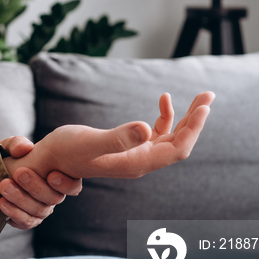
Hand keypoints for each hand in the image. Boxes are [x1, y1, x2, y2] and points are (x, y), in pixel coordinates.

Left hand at [0, 137, 81, 229]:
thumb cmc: (8, 157)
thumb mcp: (10, 146)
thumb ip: (17, 144)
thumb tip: (25, 148)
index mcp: (57, 175)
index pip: (73, 186)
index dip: (66, 184)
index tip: (51, 175)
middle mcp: (52, 195)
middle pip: (53, 199)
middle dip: (35, 187)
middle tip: (19, 173)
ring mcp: (41, 209)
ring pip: (38, 211)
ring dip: (21, 199)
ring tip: (4, 186)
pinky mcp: (26, 219)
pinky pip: (26, 222)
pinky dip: (14, 213)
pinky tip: (3, 203)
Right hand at [4, 91, 214, 180]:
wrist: (50, 160)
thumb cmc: (65, 151)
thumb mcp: (89, 142)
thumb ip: (117, 138)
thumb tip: (145, 128)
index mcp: (136, 163)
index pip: (176, 150)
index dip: (193, 129)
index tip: (203, 107)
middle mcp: (140, 161)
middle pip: (180, 144)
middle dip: (196, 120)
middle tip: (208, 95)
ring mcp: (136, 155)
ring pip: (171, 137)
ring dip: (186, 117)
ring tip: (200, 96)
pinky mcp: (129, 147)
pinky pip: (156, 133)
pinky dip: (164, 117)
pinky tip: (163, 99)